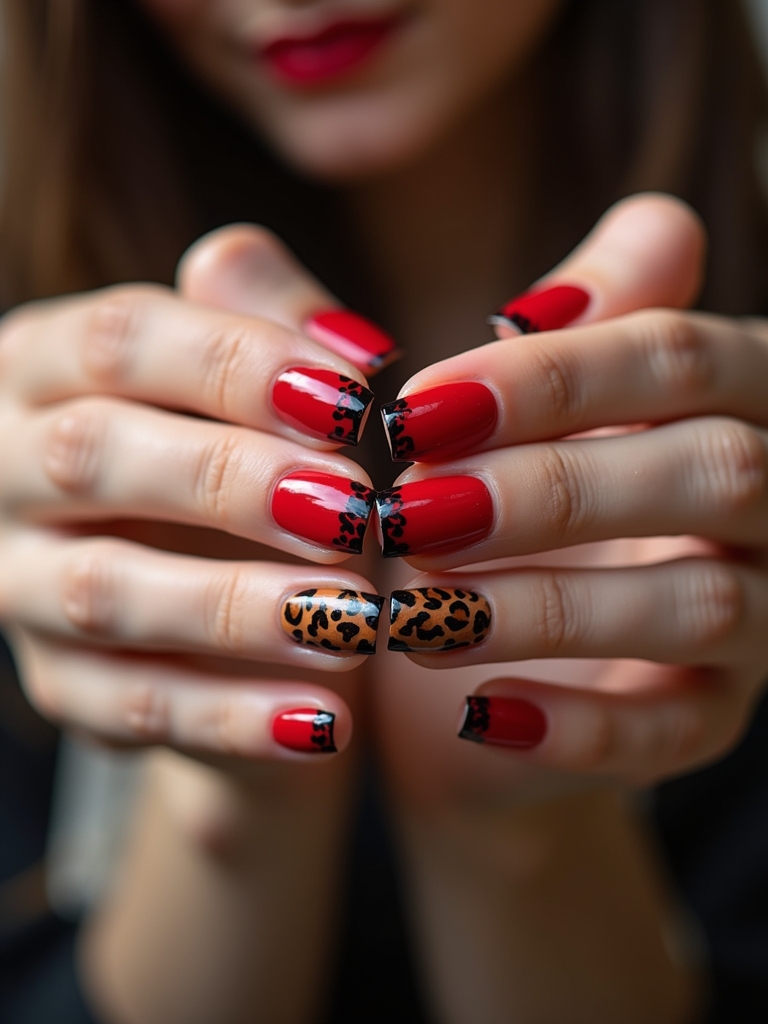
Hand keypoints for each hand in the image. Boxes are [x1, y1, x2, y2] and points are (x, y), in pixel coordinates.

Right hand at [0, 225, 398, 760]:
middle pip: (94, 456)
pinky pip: (133, 707)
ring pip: (104, 592)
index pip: (120, 339)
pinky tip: (326, 723)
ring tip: (354, 621)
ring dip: (234, 609)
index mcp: (49, 365)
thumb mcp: (262, 383)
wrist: (218, 597)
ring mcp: (21, 585)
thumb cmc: (245, 458)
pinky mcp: (61, 686)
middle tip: (351, 506)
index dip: (234, 362)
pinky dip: (233, 718)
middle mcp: (9, 468)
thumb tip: (297, 301)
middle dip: (227, 479)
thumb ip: (276, 327)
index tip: (353, 397)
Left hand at [374, 193, 767, 789]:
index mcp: (733, 400)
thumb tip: (657, 222)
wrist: (494, 665)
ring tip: (415, 614)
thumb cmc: (505, 509)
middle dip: (554, 488)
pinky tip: (476, 715)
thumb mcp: (534, 414)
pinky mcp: (712, 720)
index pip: (682, 357)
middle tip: (409, 509)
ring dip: (550, 607)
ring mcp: (759, 622)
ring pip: (701, 607)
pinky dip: (577, 727)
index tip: (418, 406)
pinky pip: (676, 734)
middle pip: (716, 472)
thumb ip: (585, 326)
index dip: (555, 375)